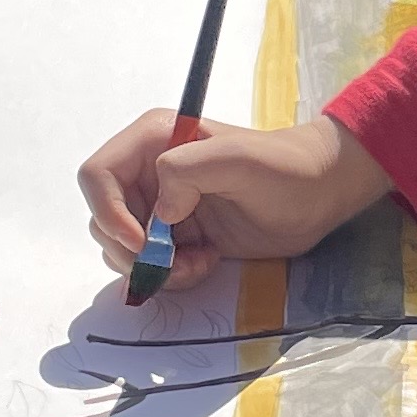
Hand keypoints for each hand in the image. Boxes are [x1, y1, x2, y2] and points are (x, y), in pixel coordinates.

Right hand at [80, 110, 390, 296]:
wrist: (319, 194)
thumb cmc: (285, 167)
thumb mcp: (237, 159)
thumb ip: (187, 171)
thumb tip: (159, 211)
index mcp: (153, 140)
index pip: (97, 176)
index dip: (108, 213)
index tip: (143, 244)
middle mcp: (148, 172)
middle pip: (104, 220)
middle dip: (133, 251)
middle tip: (174, 263)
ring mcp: (161, 206)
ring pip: (123, 248)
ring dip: (154, 267)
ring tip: (198, 262)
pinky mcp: (178, 236)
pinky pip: (150, 265)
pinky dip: (170, 275)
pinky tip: (206, 262)